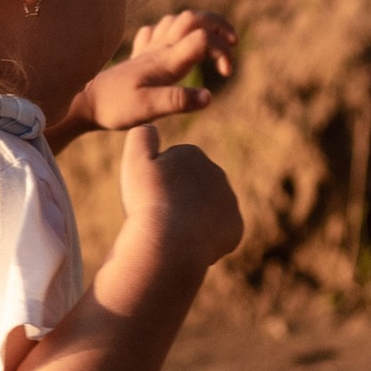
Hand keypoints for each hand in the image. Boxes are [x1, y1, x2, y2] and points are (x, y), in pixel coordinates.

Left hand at [78, 6, 237, 135]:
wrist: (84, 102)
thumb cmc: (115, 107)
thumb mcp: (148, 109)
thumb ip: (178, 101)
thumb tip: (209, 96)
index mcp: (166, 60)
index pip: (204, 38)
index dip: (222, 50)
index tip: (224, 74)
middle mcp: (159, 48)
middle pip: (195, 18)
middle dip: (219, 25)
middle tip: (232, 45)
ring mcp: (148, 49)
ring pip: (179, 20)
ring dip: (200, 25)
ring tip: (212, 43)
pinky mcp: (139, 55)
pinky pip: (159, 30)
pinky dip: (174, 30)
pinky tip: (173, 44)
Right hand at [118, 122, 244, 275]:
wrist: (170, 242)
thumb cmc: (149, 200)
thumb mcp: (135, 159)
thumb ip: (142, 134)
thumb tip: (150, 127)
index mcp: (193, 154)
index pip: (173, 167)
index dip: (158, 183)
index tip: (149, 197)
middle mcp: (216, 173)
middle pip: (192, 187)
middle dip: (178, 198)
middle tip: (159, 216)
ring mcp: (229, 201)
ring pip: (206, 210)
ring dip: (192, 218)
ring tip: (173, 233)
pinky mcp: (236, 227)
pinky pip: (218, 232)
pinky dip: (205, 239)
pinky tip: (188, 244)